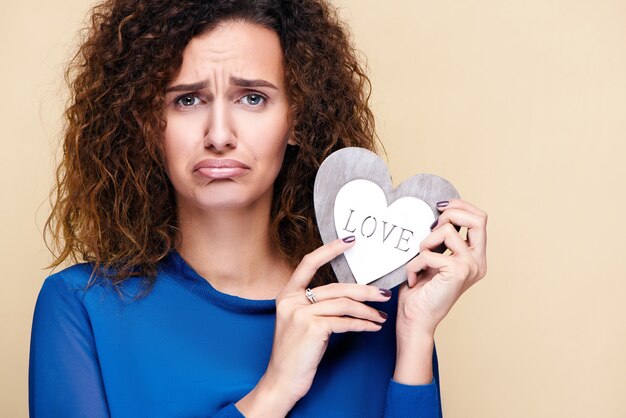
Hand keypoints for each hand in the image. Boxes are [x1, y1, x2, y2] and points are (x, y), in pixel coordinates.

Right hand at [236, 237, 391, 416]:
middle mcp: (291, 300)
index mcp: (286, 294)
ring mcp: (300, 314)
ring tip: (381, 317)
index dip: (330, 249)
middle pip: (336, 287)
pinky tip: (372, 328)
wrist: (281, 380)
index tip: (349, 241)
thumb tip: (347, 293)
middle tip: (384, 293)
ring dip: (368, 311)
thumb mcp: (298, 322)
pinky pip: (345, 322)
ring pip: (344, 304)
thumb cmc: (295, 353)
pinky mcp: (312, 328)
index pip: (309, 263)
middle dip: (364, 290)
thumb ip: (313, 305)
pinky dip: (363, 325)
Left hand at [394, 199, 486, 383]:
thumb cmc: (420, 289)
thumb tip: (440, 210)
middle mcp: (479, 261)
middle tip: (430, 229)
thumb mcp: (434, 256)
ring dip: (424, 244)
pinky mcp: (458, 272)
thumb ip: (442, 238)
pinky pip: (430, 252)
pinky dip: (414, 264)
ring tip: (419, 263)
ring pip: (447, 230)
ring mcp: (471, 266)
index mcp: (475, 256)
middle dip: (450, 214)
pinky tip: (414, 279)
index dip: (460, 206)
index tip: (439, 207)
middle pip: (478, 218)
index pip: (480, 218)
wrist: (415, 318)